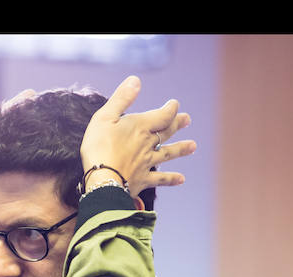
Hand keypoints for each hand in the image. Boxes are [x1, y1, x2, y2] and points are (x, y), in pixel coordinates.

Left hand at [0, 81, 36, 221]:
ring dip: (33, 133)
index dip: (21, 101)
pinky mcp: (8, 171)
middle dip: (31, 116)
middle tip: (47, 107)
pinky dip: (31, 152)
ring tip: (50, 124)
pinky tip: (44, 147)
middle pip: (17, 125)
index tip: (34, 92)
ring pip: (21, 141)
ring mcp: (2, 157)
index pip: (9, 110)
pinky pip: (22, 159)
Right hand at [80, 76, 195, 198]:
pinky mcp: (142, 180)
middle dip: (177, 124)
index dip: (170, 109)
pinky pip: (160, 179)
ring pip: (167, 153)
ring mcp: (146, 162)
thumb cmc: (99, 147)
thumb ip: (121, 99)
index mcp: (140, 127)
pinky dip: (171, 178)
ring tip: (193, 146)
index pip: (162, 115)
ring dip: (180, 149)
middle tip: (187, 119)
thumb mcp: (104, 117)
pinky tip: (181, 179)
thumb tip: (136, 80)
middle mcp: (147, 144)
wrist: (102, 180)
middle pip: (167, 132)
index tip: (175, 104)